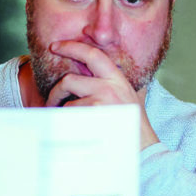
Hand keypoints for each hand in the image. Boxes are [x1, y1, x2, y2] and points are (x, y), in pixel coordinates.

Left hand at [45, 41, 159, 149]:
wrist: (144, 149)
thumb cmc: (136, 127)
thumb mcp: (132, 98)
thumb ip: (121, 85)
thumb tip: (113, 74)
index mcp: (117, 79)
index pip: (92, 54)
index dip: (71, 47)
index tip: (55, 46)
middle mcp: (109, 86)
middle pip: (69, 80)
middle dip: (55, 92)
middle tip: (51, 102)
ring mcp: (101, 101)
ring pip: (67, 103)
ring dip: (63, 114)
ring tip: (67, 124)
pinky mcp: (94, 116)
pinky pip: (70, 118)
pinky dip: (67, 125)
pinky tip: (75, 132)